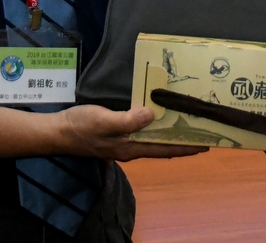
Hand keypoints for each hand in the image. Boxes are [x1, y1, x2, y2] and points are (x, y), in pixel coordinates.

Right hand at [56, 104, 204, 161]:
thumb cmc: (81, 126)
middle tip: (204, 130)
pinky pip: (143, 133)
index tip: (207, 144)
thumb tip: (151, 115)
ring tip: (188, 122)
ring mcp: (124, 142)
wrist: (57, 132)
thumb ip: (127, 120)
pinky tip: (159, 117)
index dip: (186, 148)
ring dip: (171, 133)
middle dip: (184, 140)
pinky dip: (156, 127)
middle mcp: (131, 148)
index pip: (165, 150)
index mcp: (131, 148)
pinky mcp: (117, 135)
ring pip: (154, 140)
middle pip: (163, 146)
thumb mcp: (103, 121)